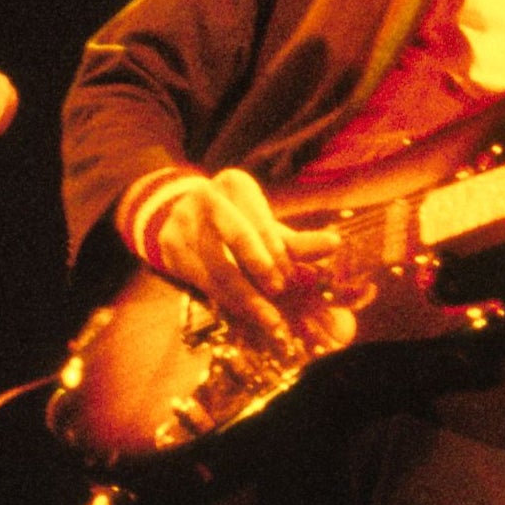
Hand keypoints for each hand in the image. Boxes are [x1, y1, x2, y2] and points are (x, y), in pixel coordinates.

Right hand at [149, 169, 348, 357]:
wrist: (176, 218)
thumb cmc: (236, 225)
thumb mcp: (264, 229)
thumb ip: (297, 241)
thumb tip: (335, 244)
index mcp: (236, 184)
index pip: (261, 220)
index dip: (278, 251)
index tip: (296, 278)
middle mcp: (207, 196)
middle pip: (237, 235)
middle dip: (260, 265)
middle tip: (281, 291)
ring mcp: (184, 221)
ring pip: (218, 264)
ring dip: (245, 296)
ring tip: (271, 320)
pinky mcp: (169, 247)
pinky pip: (201, 280)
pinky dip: (226, 301)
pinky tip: (246, 317)